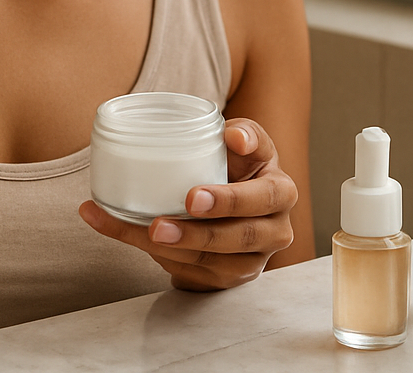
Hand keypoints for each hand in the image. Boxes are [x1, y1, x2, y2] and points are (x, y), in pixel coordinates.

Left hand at [78, 118, 298, 290]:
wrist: (232, 204)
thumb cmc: (237, 167)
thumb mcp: (245, 146)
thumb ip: (243, 133)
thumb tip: (234, 136)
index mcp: (281, 193)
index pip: (264, 198)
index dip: (230, 201)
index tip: (192, 198)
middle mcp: (275, 231)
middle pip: (239, 237)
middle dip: (196, 233)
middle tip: (158, 225)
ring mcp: (252, 261)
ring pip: (212, 261)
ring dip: (172, 250)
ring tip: (142, 234)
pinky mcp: (227, 278)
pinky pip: (194, 274)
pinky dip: (160, 257)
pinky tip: (131, 237)